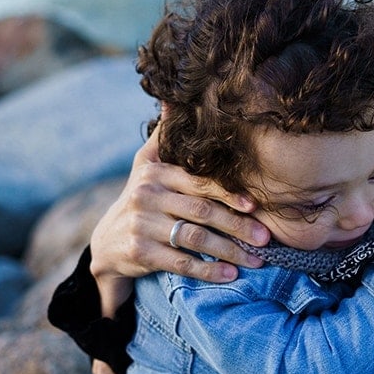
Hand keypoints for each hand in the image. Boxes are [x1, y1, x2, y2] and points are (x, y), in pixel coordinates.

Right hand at [88, 127, 270, 286]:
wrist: (108, 243)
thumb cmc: (141, 199)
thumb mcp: (146, 166)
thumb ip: (164, 137)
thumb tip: (173, 98)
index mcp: (155, 173)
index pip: (199, 182)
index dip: (229, 193)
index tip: (256, 205)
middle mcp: (146, 196)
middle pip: (202, 211)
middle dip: (238, 226)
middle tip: (266, 238)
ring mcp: (142, 225)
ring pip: (195, 238)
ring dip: (230, 251)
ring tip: (257, 260)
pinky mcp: (140, 253)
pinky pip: (181, 263)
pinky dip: (208, 270)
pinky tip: (231, 275)